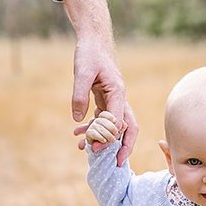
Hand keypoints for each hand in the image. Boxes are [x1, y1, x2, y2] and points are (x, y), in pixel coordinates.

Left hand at [72, 37, 139, 163]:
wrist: (93, 41)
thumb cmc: (90, 53)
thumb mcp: (82, 72)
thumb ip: (80, 95)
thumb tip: (78, 120)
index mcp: (118, 93)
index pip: (119, 121)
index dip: (110, 138)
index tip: (96, 149)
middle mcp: (119, 99)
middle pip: (128, 128)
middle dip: (123, 147)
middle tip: (116, 164)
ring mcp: (113, 100)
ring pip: (114, 126)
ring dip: (103, 139)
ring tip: (84, 149)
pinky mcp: (105, 99)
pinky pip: (102, 119)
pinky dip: (92, 128)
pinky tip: (77, 134)